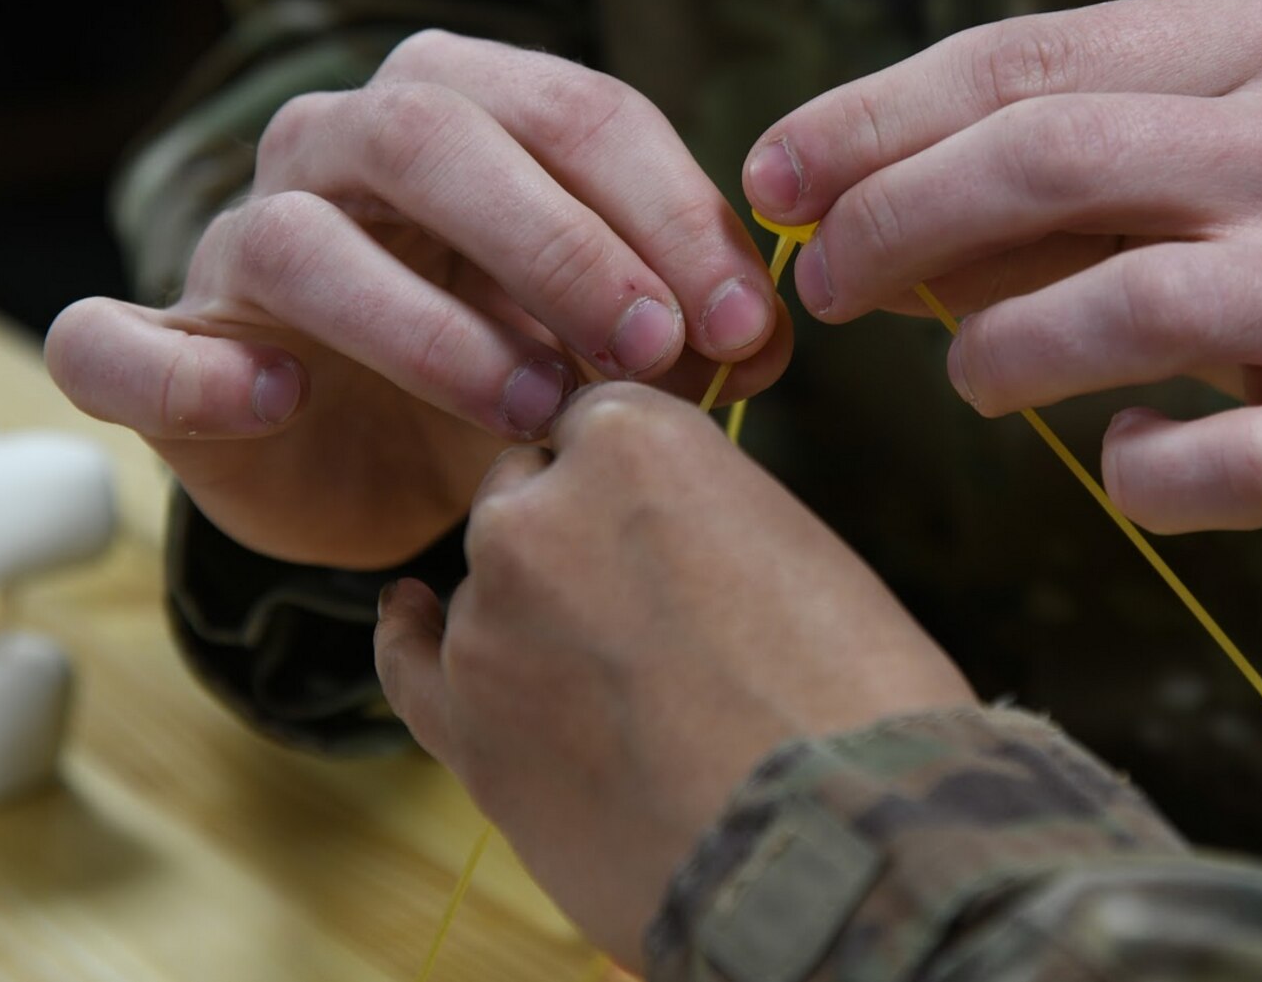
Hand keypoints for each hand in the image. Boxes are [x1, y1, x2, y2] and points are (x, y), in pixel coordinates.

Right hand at [47, 32, 790, 567]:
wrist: (363, 459)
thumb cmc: (500, 368)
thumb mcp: (599, 336)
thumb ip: (676, 317)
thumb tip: (763, 337)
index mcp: (462, 106)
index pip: (575, 112)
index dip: (670, 213)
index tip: (743, 326)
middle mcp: (338, 144)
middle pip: (436, 136)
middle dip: (562, 244)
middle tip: (655, 353)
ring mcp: (238, 238)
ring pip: (307, 241)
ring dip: (431, 329)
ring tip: (530, 414)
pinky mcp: (154, 343)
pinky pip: (126, 342)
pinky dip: (197, 371)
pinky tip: (278, 400)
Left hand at [373, 383, 974, 963]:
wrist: (832, 840)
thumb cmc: (853, 688)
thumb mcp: (790, 539)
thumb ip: (695, 511)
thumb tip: (650, 542)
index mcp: (631, 441)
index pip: (597, 421)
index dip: (632, 476)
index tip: (663, 520)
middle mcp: (536, 511)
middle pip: (529, 492)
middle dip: (577, 534)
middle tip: (656, 608)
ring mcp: (487, 622)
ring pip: (490, 584)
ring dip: (538, 611)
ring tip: (626, 684)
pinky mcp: (467, 727)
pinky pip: (410, 665)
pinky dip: (410, 638)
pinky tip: (408, 614)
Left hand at [743, 0, 1261, 573]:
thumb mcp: (1189, 161)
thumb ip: (1033, 174)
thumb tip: (831, 212)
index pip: (1024, 59)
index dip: (871, 119)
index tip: (772, 177)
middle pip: (1052, 158)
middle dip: (896, 222)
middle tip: (822, 284)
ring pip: (1124, 302)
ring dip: (996, 348)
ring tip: (966, 376)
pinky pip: (1216, 461)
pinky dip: (1137, 470)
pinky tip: (1120, 456)